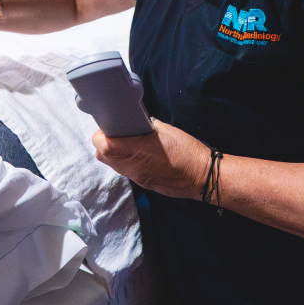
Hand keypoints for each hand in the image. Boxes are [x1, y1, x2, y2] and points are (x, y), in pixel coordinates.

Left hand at [92, 120, 210, 199]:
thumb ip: (145, 125)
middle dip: (103, 144)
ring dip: (112, 153)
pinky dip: (124, 161)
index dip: (101, 135)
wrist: (202, 176)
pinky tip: (136, 154)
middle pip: (102, 157)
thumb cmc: (186, 150)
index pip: (104, 146)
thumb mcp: (165, 130)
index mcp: (138, 150)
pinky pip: (125, 171)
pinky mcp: (143, 183)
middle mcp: (133, 167)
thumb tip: (135, 120)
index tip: (107, 126)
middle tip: (114, 133)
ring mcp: (137, 178)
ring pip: (113, 166)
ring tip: (125, 142)